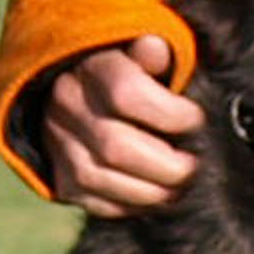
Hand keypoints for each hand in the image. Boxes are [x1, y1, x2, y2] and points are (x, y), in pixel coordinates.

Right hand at [40, 34, 203, 215]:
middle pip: (116, 147)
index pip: (128, 95)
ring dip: (153, 191)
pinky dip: (134, 205)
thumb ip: (155, 53)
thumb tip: (155, 48)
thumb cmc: (135, 71)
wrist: (82, 91)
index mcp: (92, 66)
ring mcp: (58, 143)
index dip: (172, 114)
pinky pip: (96, 203)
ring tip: (181, 184)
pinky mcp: (61, 179)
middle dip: (167, 165)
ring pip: (102, 180)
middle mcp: (67, 104)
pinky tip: (157, 195)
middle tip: (195, 165)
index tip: (195, 119)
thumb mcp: (146, 52)